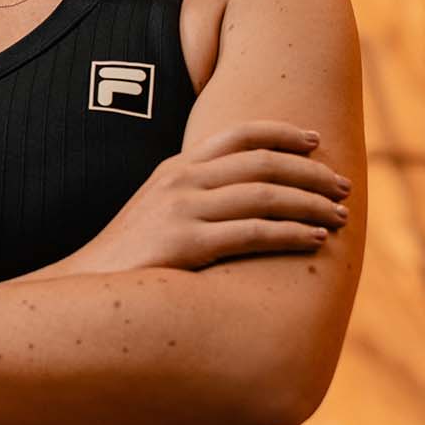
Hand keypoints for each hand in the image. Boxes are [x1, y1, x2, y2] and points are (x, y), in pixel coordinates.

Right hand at [59, 120, 351, 275]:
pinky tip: (315, 239)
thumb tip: (238, 199)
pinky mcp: (186, 245)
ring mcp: (182, 210)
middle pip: (263, 162)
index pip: (239, 135)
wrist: (83, 290)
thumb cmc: (129, 260)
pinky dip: (292, 233)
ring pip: (266, 195)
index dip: (283, 133)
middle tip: (342, 186)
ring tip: (340, 214)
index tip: (316, 141)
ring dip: (311, 203)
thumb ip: (193, 197)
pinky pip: (254, 233)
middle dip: (310, 172)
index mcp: (176, 168)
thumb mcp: (157, 212)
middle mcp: (182, 181)